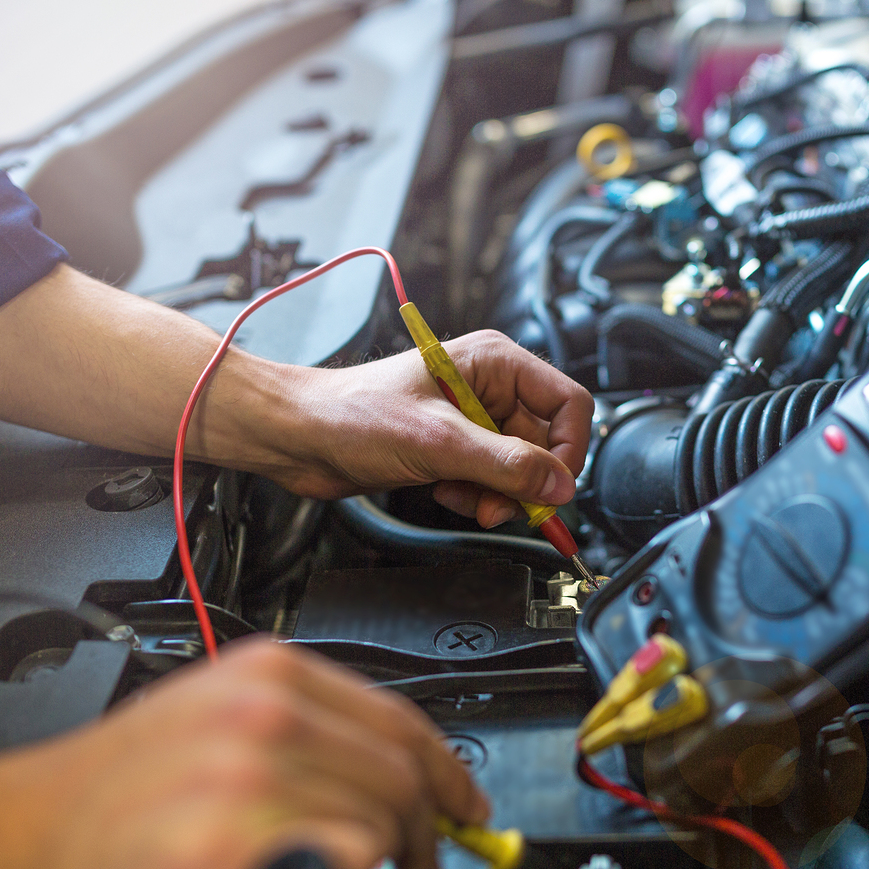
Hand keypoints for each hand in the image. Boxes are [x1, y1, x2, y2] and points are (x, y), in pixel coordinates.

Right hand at [0, 639, 487, 868]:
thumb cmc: (74, 806)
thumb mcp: (192, 721)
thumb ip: (284, 730)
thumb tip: (368, 770)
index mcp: (256, 676)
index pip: (398, 715)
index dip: (445, 767)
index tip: (463, 800)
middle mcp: (259, 720)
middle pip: (402, 774)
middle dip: (431, 826)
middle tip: (431, 860)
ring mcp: (246, 790)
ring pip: (383, 824)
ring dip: (390, 864)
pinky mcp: (228, 867)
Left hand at [265, 330, 594, 527]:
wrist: (300, 436)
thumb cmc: (351, 414)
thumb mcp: (439, 441)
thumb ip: (507, 465)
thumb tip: (558, 485)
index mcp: (494, 363)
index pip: (568, 404)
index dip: (568, 450)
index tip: (553, 488)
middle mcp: (489, 387)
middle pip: (545, 442)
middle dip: (526, 480)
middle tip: (504, 505)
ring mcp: (471, 419)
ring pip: (519, 467)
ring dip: (499, 493)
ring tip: (466, 499)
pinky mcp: (454, 447)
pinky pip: (490, 479)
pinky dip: (476, 495)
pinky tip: (445, 493)